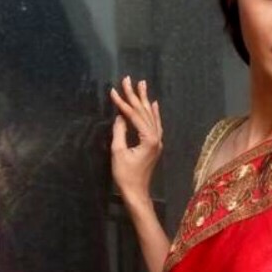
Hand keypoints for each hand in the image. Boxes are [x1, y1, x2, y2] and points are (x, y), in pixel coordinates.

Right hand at [110, 76, 162, 203]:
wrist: (136, 192)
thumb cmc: (125, 175)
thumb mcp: (118, 152)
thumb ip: (120, 132)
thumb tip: (120, 116)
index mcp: (148, 138)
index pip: (133, 115)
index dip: (123, 103)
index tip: (113, 90)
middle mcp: (156, 137)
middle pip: (144, 112)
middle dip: (135, 95)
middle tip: (129, 79)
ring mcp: (157, 141)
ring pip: (151, 116)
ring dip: (145, 100)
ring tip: (142, 85)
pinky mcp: (155, 145)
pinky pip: (155, 124)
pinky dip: (153, 113)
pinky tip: (153, 104)